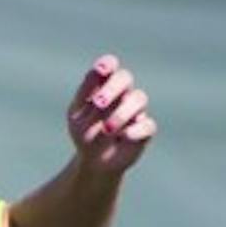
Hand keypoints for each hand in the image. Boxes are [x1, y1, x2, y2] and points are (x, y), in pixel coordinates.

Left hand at [67, 55, 155, 174]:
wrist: (94, 162)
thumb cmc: (84, 133)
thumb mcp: (77, 116)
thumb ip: (85, 94)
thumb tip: (100, 72)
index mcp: (104, 86)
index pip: (109, 66)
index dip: (107, 64)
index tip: (102, 70)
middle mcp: (123, 94)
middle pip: (125, 77)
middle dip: (112, 88)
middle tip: (98, 104)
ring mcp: (136, 110)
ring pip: (139, 98)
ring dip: (122, 112)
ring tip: (106, 129)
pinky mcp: (145, 129)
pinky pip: (148, 125)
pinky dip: (136, 130)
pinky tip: (124, 137)